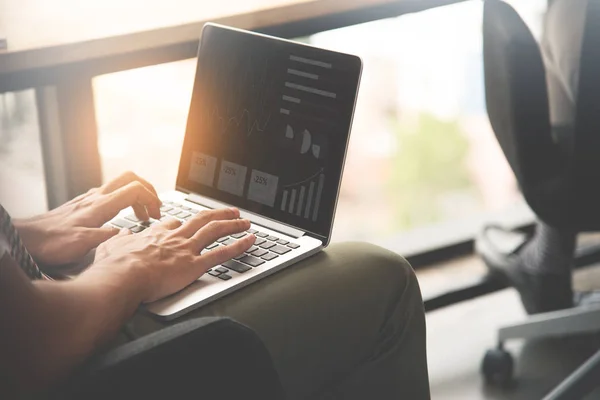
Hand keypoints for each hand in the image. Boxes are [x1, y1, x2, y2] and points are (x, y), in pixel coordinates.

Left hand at [15, 172, 161, 266]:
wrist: (25, 238)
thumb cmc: (51, 242)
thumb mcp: (82, 244)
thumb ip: (108, 237)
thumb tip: (127, 233)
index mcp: (100, 205)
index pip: (135, 189)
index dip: (151, 199)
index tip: (156, 216)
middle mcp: (96, 197)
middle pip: (130, 178)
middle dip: (148, 190)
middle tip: (154, 210)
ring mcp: (89, 199)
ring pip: (120, 185)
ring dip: (136, 196)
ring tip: (141, 216)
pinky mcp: (83, 204)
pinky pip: (110, 194)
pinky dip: (123, 201)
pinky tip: (120, 217)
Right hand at [90, 208, 254, 302]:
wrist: (121, 278)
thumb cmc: (114, 267)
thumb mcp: (111, 247)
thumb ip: (119, 240)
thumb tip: (120, 234)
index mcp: (155, 234)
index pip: (174, 223)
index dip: (184, 222)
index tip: (190, 222)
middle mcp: (174, 238)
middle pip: (201, 220)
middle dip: (218, 214)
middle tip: (230, 211)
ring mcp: (186, 250)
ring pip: (215, 231)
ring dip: (233, 224)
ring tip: (245, 221)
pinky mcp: (194, 265)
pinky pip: (222, 253)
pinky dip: (239, 246)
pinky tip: (250, 241)